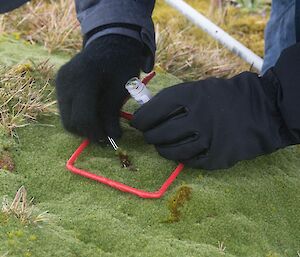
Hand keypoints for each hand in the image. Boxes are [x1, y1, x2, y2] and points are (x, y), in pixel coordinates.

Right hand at [55, 35, 142, 140]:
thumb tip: (113, 138)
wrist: (111, 43)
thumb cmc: (121, 65)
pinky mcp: (59, 83)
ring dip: (83, 127)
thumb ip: (112, 115)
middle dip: (88, 133)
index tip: (109, 139)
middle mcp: (66, 80)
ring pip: (66, 118)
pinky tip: (92, 113)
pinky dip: (78, 116)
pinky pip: (65, 108)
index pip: (83, 117)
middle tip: (105, 136)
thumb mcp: (121, 90)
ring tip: (100, 125)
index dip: (96, 133)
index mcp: (84, 78)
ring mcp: (60, 81)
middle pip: (70, 121)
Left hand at [131, 47, 297, 168]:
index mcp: (191, 96)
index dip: (141, 119)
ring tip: (160, 146)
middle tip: (149, 135)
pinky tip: (179, 153)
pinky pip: (189, 162)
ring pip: (172, 151)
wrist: (263, 110)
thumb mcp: (200, 88)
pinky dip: (180, 158)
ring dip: (162, 149)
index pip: (154, 110)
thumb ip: (176, 99)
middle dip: (149, 136)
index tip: (137, 123)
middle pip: (160, 133)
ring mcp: (209, 140)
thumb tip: (149, 110)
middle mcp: (198, 118)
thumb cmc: (226, 96)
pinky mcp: (217, 157)